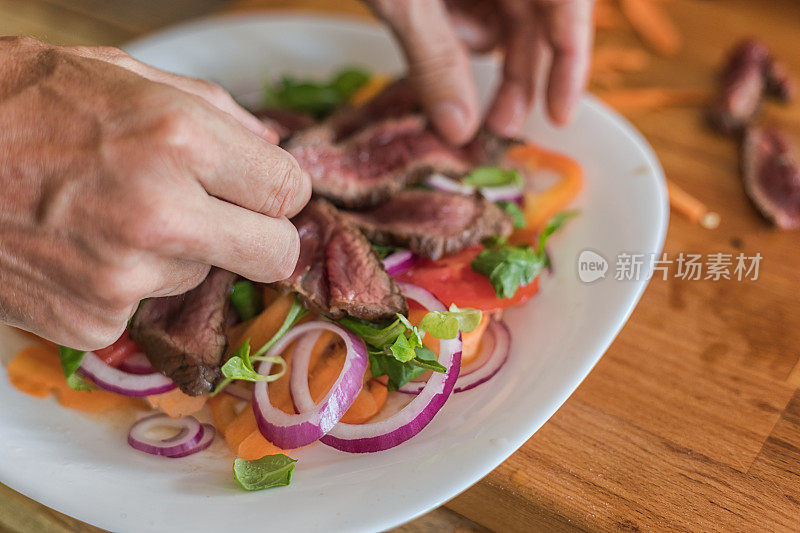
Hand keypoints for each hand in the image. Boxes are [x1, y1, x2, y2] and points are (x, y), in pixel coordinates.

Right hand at [0, 37, 310, 349]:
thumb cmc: (22, 103)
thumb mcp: (124, 75)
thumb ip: (216, 111)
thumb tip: (274, 147)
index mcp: (179, 139)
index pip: (289, 190)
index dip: (278, 191)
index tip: (260, 191)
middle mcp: (161, 214)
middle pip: (276, 253)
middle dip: (260, 238)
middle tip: (223, 219)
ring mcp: (126, 277)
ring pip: (203, 277)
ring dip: (178, 253)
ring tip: (113, 216)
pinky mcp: (93, 321)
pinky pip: (144, 306)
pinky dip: (124, 285)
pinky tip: (80, 250)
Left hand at [368, 0, 594, 142]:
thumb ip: (436, 60)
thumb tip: (461, 129)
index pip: (568, 5)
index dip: (569, 63)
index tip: (558, 115)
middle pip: (538, 16)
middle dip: (516, 72)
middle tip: (498, 124)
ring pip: (504, 14)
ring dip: (475, 47)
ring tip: (437, 46)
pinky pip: (475, 3)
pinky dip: (456, 24)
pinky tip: (429, 20)